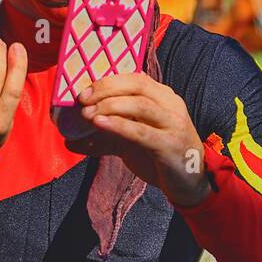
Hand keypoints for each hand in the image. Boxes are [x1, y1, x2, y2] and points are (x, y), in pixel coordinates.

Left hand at [72, 74, 210, 207]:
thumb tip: (71, 139)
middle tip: (82, 99)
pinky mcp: (170, 145)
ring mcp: (173, 124)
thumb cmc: (161, 156)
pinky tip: (100, 124)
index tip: (83, 90)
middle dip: (106, 88)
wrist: (190, 183)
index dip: (108, 81)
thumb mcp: (132, 142)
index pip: (134, 78)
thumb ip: (106, 136)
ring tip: (87, 114)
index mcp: (163, 97)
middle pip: (137, 85)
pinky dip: (119, 125)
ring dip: (109, 106)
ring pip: (140, 104)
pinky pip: (142, 131)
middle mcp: (170, 105)